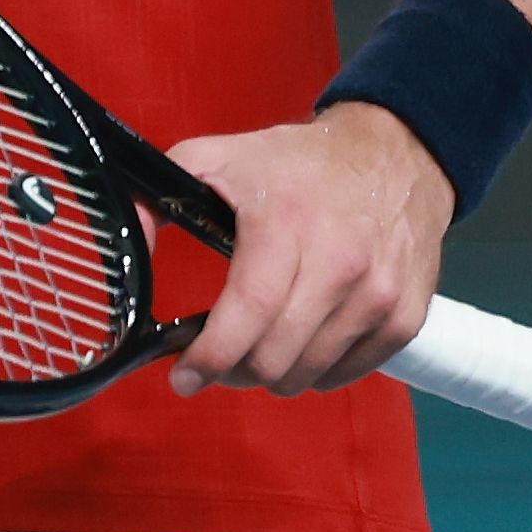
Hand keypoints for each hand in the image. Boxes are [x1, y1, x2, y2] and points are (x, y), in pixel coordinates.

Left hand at [166, 103, 449, 397]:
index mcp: (287, 225)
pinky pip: (348, 374)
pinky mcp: (406, 316)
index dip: (210, 356)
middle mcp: (340, 265)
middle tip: (217, 358)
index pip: (247, 313)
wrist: (397, 155)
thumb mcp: (216, 158)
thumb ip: (158, 199)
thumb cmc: (296, 163)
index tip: (182, 377)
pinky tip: (300, 343)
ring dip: (272, 374)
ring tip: (256, 348)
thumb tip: (125, 249)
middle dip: (233, 370)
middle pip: (275, 358)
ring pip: (309, 375)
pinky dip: (316, 371)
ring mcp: (379, 295)